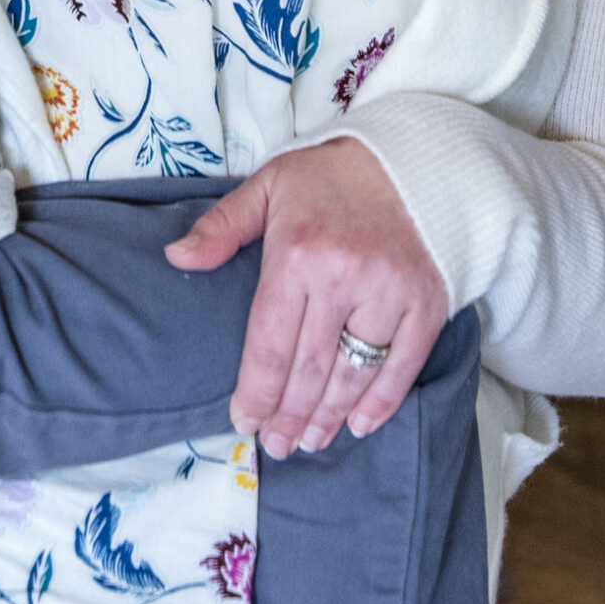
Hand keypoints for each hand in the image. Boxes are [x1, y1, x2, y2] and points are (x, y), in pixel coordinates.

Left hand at [164, 138, 448, 460]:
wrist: (413, 158)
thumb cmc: (330, 176)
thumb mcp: (268, 186)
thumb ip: (221, 226)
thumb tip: (176, 257)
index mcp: (298, 253)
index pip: (269, 342)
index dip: (256, 391)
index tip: (244, 421)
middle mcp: (345, 277)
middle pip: (310, 368)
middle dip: (288, 415)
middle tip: (276, 445)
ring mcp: (391, 293)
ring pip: (354, 374)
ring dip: (329, 416)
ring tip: (309, 440)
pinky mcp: (428, 303)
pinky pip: (403, 366)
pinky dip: (381, 402)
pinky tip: (359, 423)